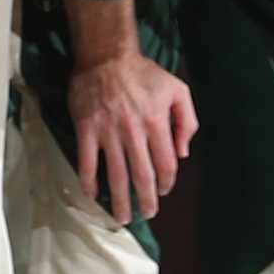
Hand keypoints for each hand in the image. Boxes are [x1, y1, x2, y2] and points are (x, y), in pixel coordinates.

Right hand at [67, 49, 196, 226]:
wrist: (105, 56)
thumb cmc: (143, 73)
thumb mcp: (178, 89)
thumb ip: (187, 121)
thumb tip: (184, 153)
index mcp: (157, 122)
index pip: (166, 163)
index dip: (167, 183)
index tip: (163, 192)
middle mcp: (134, 131)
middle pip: (142, 175)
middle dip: (146, 200)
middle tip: (147, 215)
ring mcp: (108, 131)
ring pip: (115, 173)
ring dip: (119, 199)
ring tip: (122, 217)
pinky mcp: (86, 127)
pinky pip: (86, 160)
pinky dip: (89, 180)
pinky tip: (92, 194)